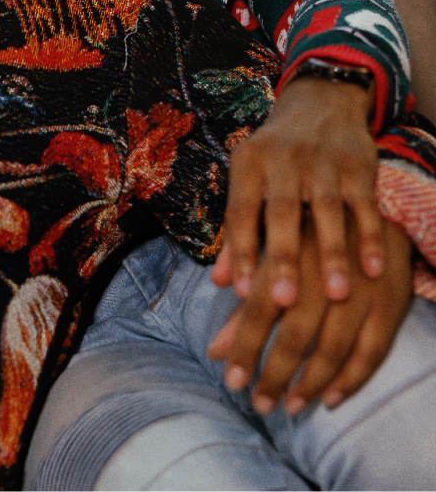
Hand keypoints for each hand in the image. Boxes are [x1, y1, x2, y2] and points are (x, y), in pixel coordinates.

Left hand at [207, 214, 411, 413]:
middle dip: (275, 372)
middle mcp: (322, 271)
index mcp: (286, 252)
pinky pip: (373, 349)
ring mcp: (361, 288)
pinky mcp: (393, 300)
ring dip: (311, 382)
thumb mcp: (275, 241)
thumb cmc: (312, 227)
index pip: (259, 306)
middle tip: (258, 403)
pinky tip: (329, 398)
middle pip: (295, 332)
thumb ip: (246, 278)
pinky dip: (352, 378)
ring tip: (289, 406)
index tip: (229, 377)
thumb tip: (215, 309)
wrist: (380, 202)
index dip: (244, 344)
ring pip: (334, 346)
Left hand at [211, 74, 382, 305]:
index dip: (240, 251)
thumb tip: (219, 282)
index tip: (242, 292)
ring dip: (332, 254)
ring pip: (325, 211)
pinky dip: (369, 237)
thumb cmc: (274, 157)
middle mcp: (281, 159)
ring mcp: (321, 161)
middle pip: (280, 212)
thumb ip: (237, 232)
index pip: (240, 211)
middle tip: (284, 301)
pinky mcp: (356, 165)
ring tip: (335, 296)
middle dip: (282, 257)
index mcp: (248, 164)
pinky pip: (364, 205)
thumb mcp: (249, 180)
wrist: (318, 105)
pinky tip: (373, 271)